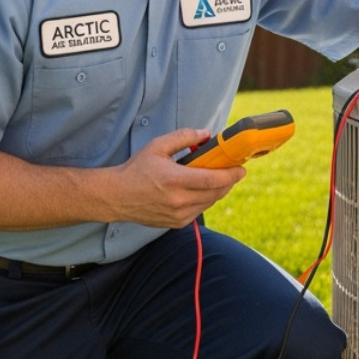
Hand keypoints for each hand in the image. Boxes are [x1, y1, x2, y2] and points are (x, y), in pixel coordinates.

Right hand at [109, 128, 246, 227]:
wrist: (117, 196)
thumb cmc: (137, 169)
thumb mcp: (157, 146)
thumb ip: (183, 137)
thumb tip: (206, 134)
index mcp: (174, 180)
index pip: (212, 180)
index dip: (231, 175)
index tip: (241, 169)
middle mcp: (178, 200)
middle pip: (215, 193)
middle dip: (229, 182)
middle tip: (234, 172)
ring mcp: (178, 215)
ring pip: (209, 203)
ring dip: (218, 191)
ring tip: (219, 179)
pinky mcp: (176, 223)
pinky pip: (199, 211)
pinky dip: (205, 200)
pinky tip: (202, 191)